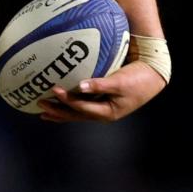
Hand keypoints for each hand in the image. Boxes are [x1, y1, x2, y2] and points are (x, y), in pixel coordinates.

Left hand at [36, 60, 166, 121]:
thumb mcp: (120, 81)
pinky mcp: (102, 102)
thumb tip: (81, 86)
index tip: (53, 89)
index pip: (81, 108)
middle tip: (39, 104)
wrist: (152, 76)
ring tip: (43, 111)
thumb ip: (100, 84)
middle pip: (75, 115)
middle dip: (57, 111)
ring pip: (77, 113)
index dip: (66, 100)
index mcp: (108, 112)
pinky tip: (59, 102)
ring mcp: (102, 109)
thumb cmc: (138, 79)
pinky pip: (81, 106)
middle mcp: (103, 114)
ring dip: (60, 112)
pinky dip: (69, 105)